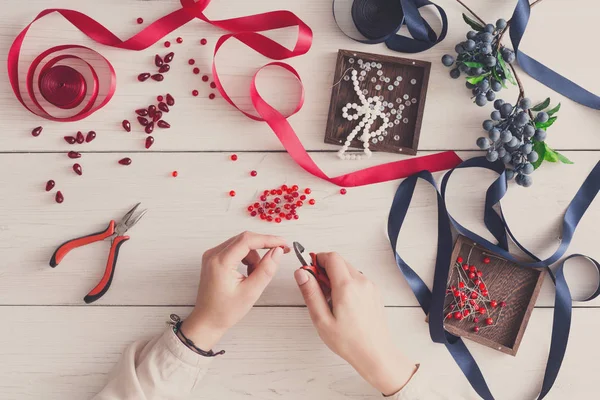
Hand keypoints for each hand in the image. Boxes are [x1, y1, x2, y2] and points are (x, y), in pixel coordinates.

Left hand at [181, 231, 288, 349]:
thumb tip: (278, 251)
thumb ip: (266, 269)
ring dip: (254, 255)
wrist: (207, 321)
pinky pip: (235, 250)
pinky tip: (247, 273)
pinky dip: (246, 258)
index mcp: (220, 262)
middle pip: (244, 239)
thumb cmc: (225, 311)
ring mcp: (212, 255)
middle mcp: (213, 254)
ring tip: (255, 275)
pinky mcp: (214, 259)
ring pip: (241, 244)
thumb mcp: (251, 292)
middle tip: (280, 253)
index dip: (268, 239)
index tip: (283, 243)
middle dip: (263, 246)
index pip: (247, 240)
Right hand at [294, 252, 416, 395]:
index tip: (310, 272)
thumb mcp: (321, 319)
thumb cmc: (349, 341)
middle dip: (325, 270)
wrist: (375, 354)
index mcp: (347, 286)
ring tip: (331, 301)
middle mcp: (361, 282)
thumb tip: (301, 273)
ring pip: (349, 270)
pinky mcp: (375, 292)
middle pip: (340, 262)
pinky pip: (357, 280)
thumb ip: (310, 292)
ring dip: (336, 277)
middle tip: (318, 289)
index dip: (318, 260)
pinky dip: (347, 284)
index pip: (331, 257)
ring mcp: (370, 286)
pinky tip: (343, 304)